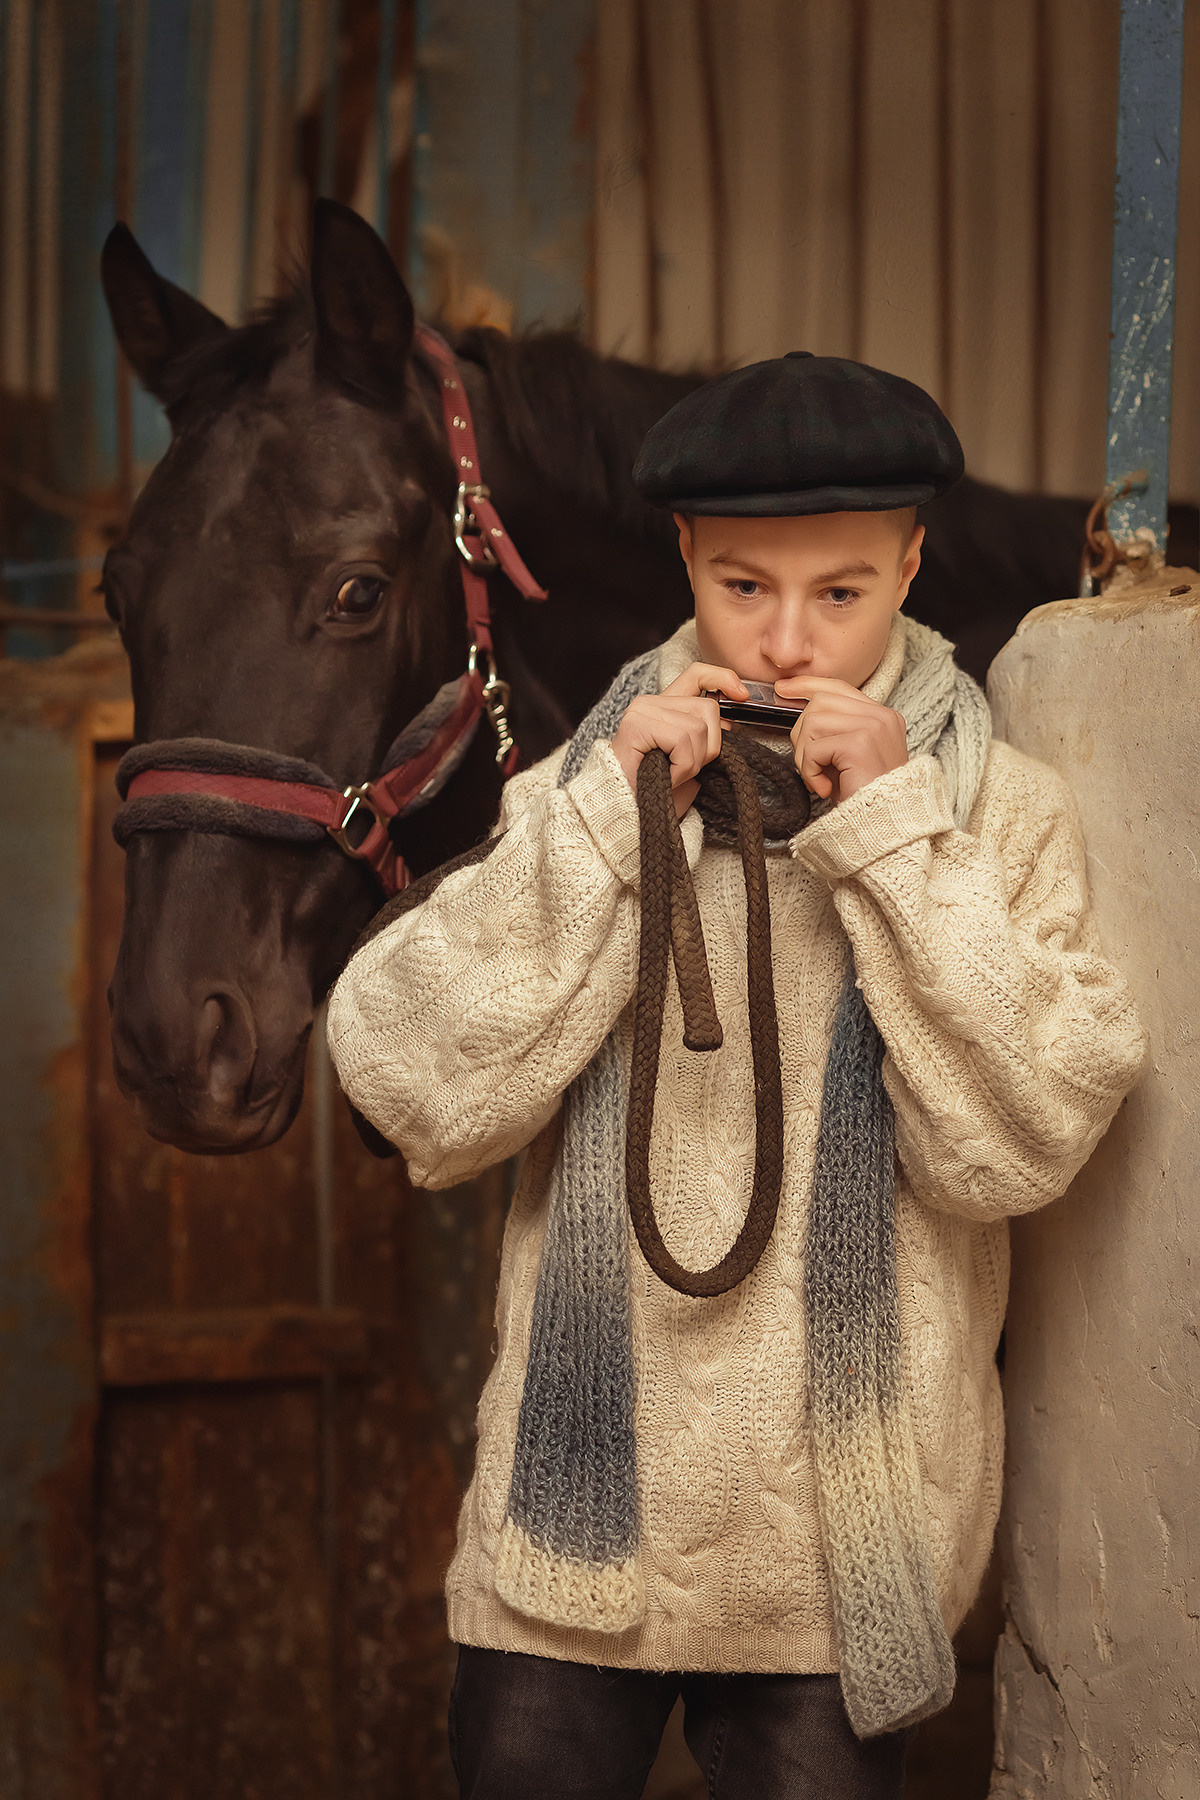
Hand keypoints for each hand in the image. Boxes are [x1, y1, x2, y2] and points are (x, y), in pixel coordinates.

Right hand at [611, 663, 745, 818]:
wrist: (628, 813)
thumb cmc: (658, 791)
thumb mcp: (692, 759)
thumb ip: (707, 734)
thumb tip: (730, 720)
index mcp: (665, 706)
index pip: (697, 674)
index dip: (722, 678)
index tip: (742, 696)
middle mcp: (651, 702)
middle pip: (707, 708)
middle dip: (708, 746)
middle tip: (685, 768)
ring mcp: (642, 710)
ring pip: (698, 728)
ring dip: (692, 762)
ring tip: (672, 775)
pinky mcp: (637, 724)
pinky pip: (682, 740)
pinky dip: (681, 767)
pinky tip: (665, 777)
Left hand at [773, 674, 906, 803]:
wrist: (883, 826)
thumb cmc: (863, 797)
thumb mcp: (847, 757)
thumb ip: (833, 731)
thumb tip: (798, 707)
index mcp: (882, 716)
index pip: (839, 687)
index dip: (807, 686)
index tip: (783, 689)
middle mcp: (882, 716)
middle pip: (820, 702)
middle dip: (802, 734)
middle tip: (810, 765)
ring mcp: (873, 727)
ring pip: (813, 722)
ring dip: (805, 755)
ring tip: (819, 778)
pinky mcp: (859, 744)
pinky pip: (813, 748)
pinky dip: (809, 770)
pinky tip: (824, 787)